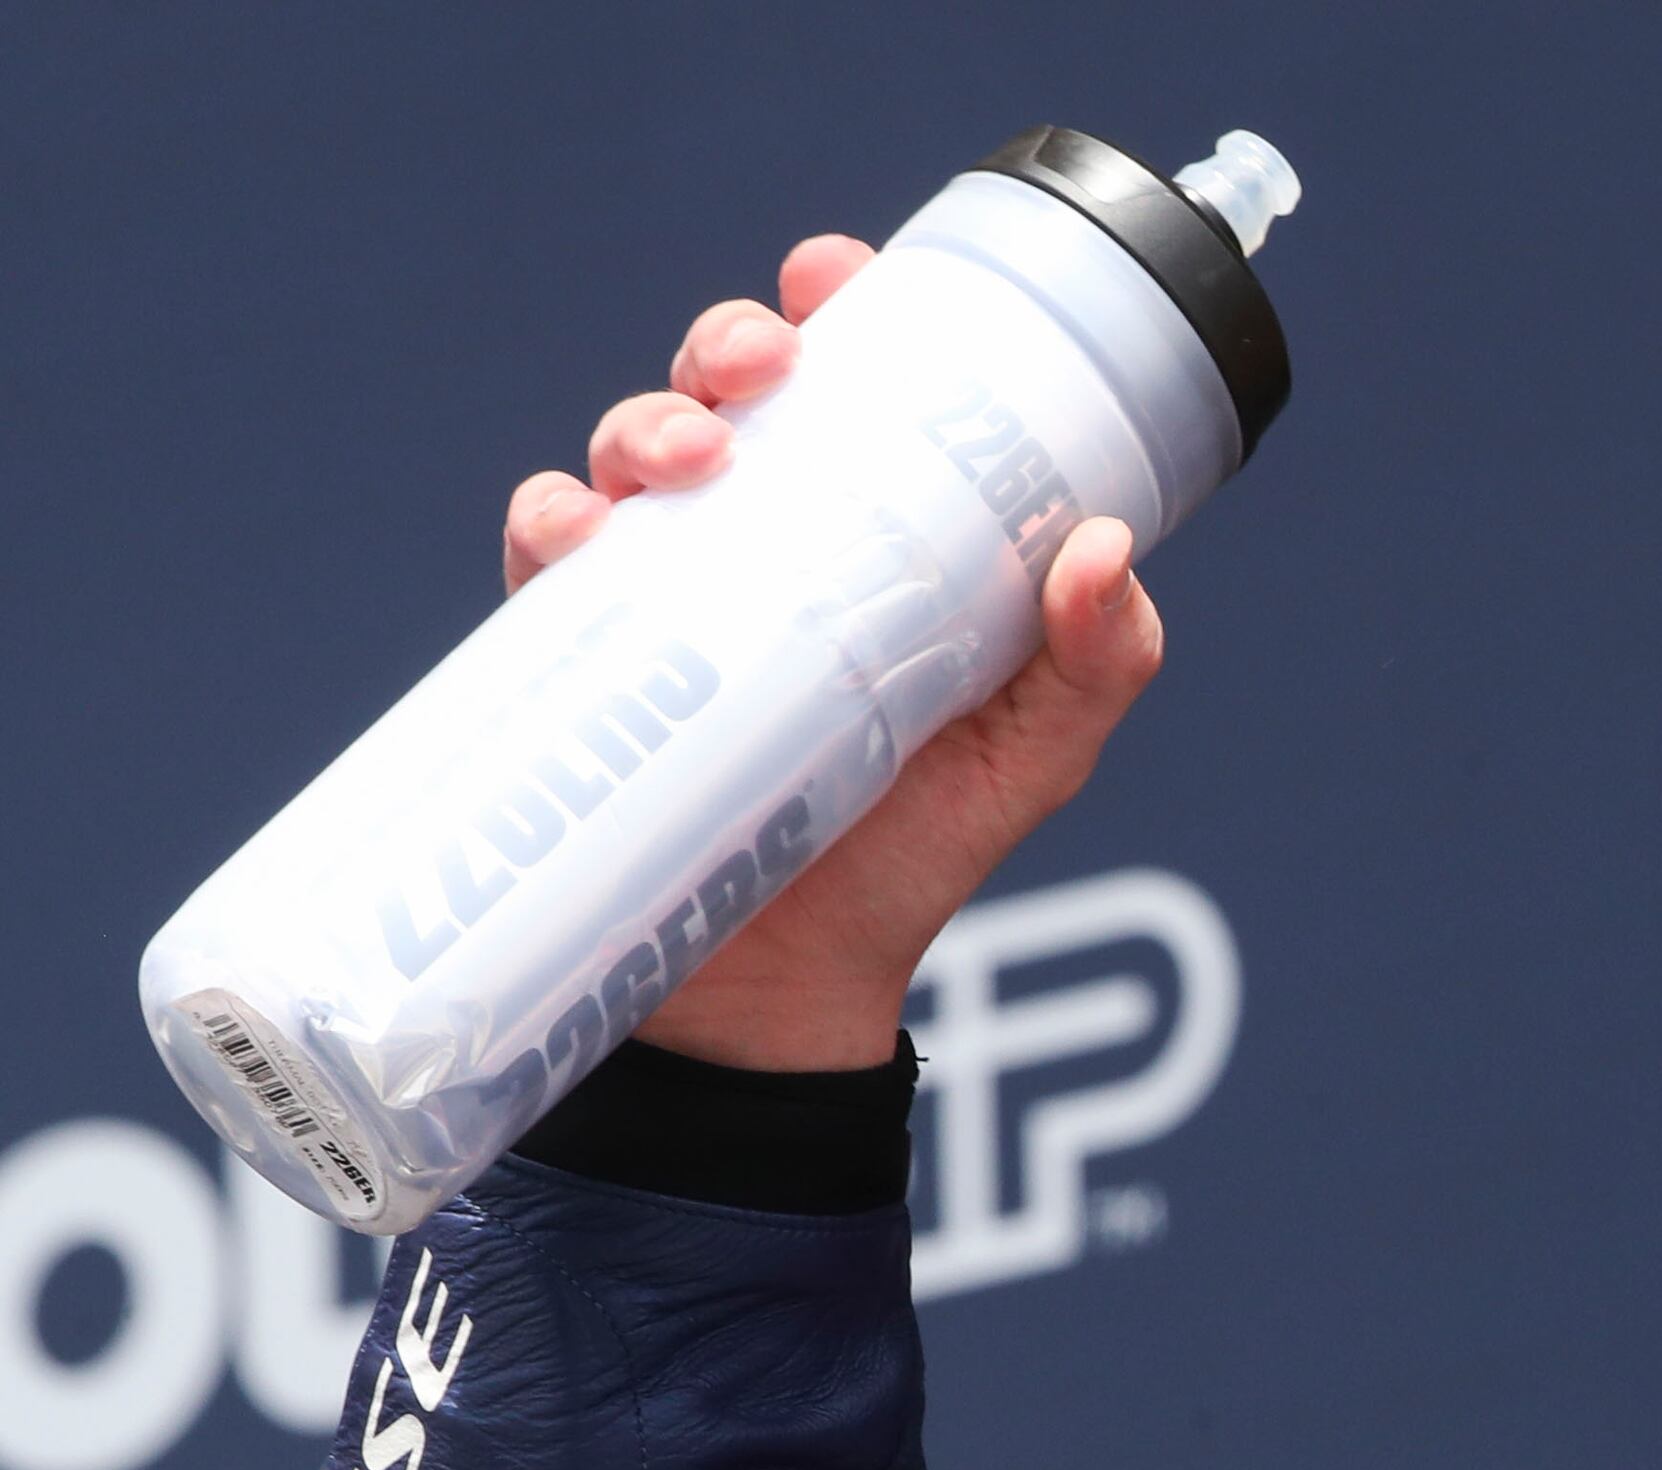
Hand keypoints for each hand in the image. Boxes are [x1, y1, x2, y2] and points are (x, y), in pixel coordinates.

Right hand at [509, 234, 1167, 1071]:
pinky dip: (555, 522)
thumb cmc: (920, 851)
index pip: (851, 382)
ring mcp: (669, 589)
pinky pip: (548, 557)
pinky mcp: (587, 657)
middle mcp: (764, 536)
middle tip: (763, 367)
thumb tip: (1104, 547)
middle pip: (729, 389)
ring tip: (692, 458)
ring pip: (630, 451)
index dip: (835, 305)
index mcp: (874, 525)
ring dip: (647, 421)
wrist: (797, 995)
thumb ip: (1095, 663)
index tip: (840, 273)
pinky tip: (586, 534)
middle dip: (734, 345)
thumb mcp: (1036, 756)